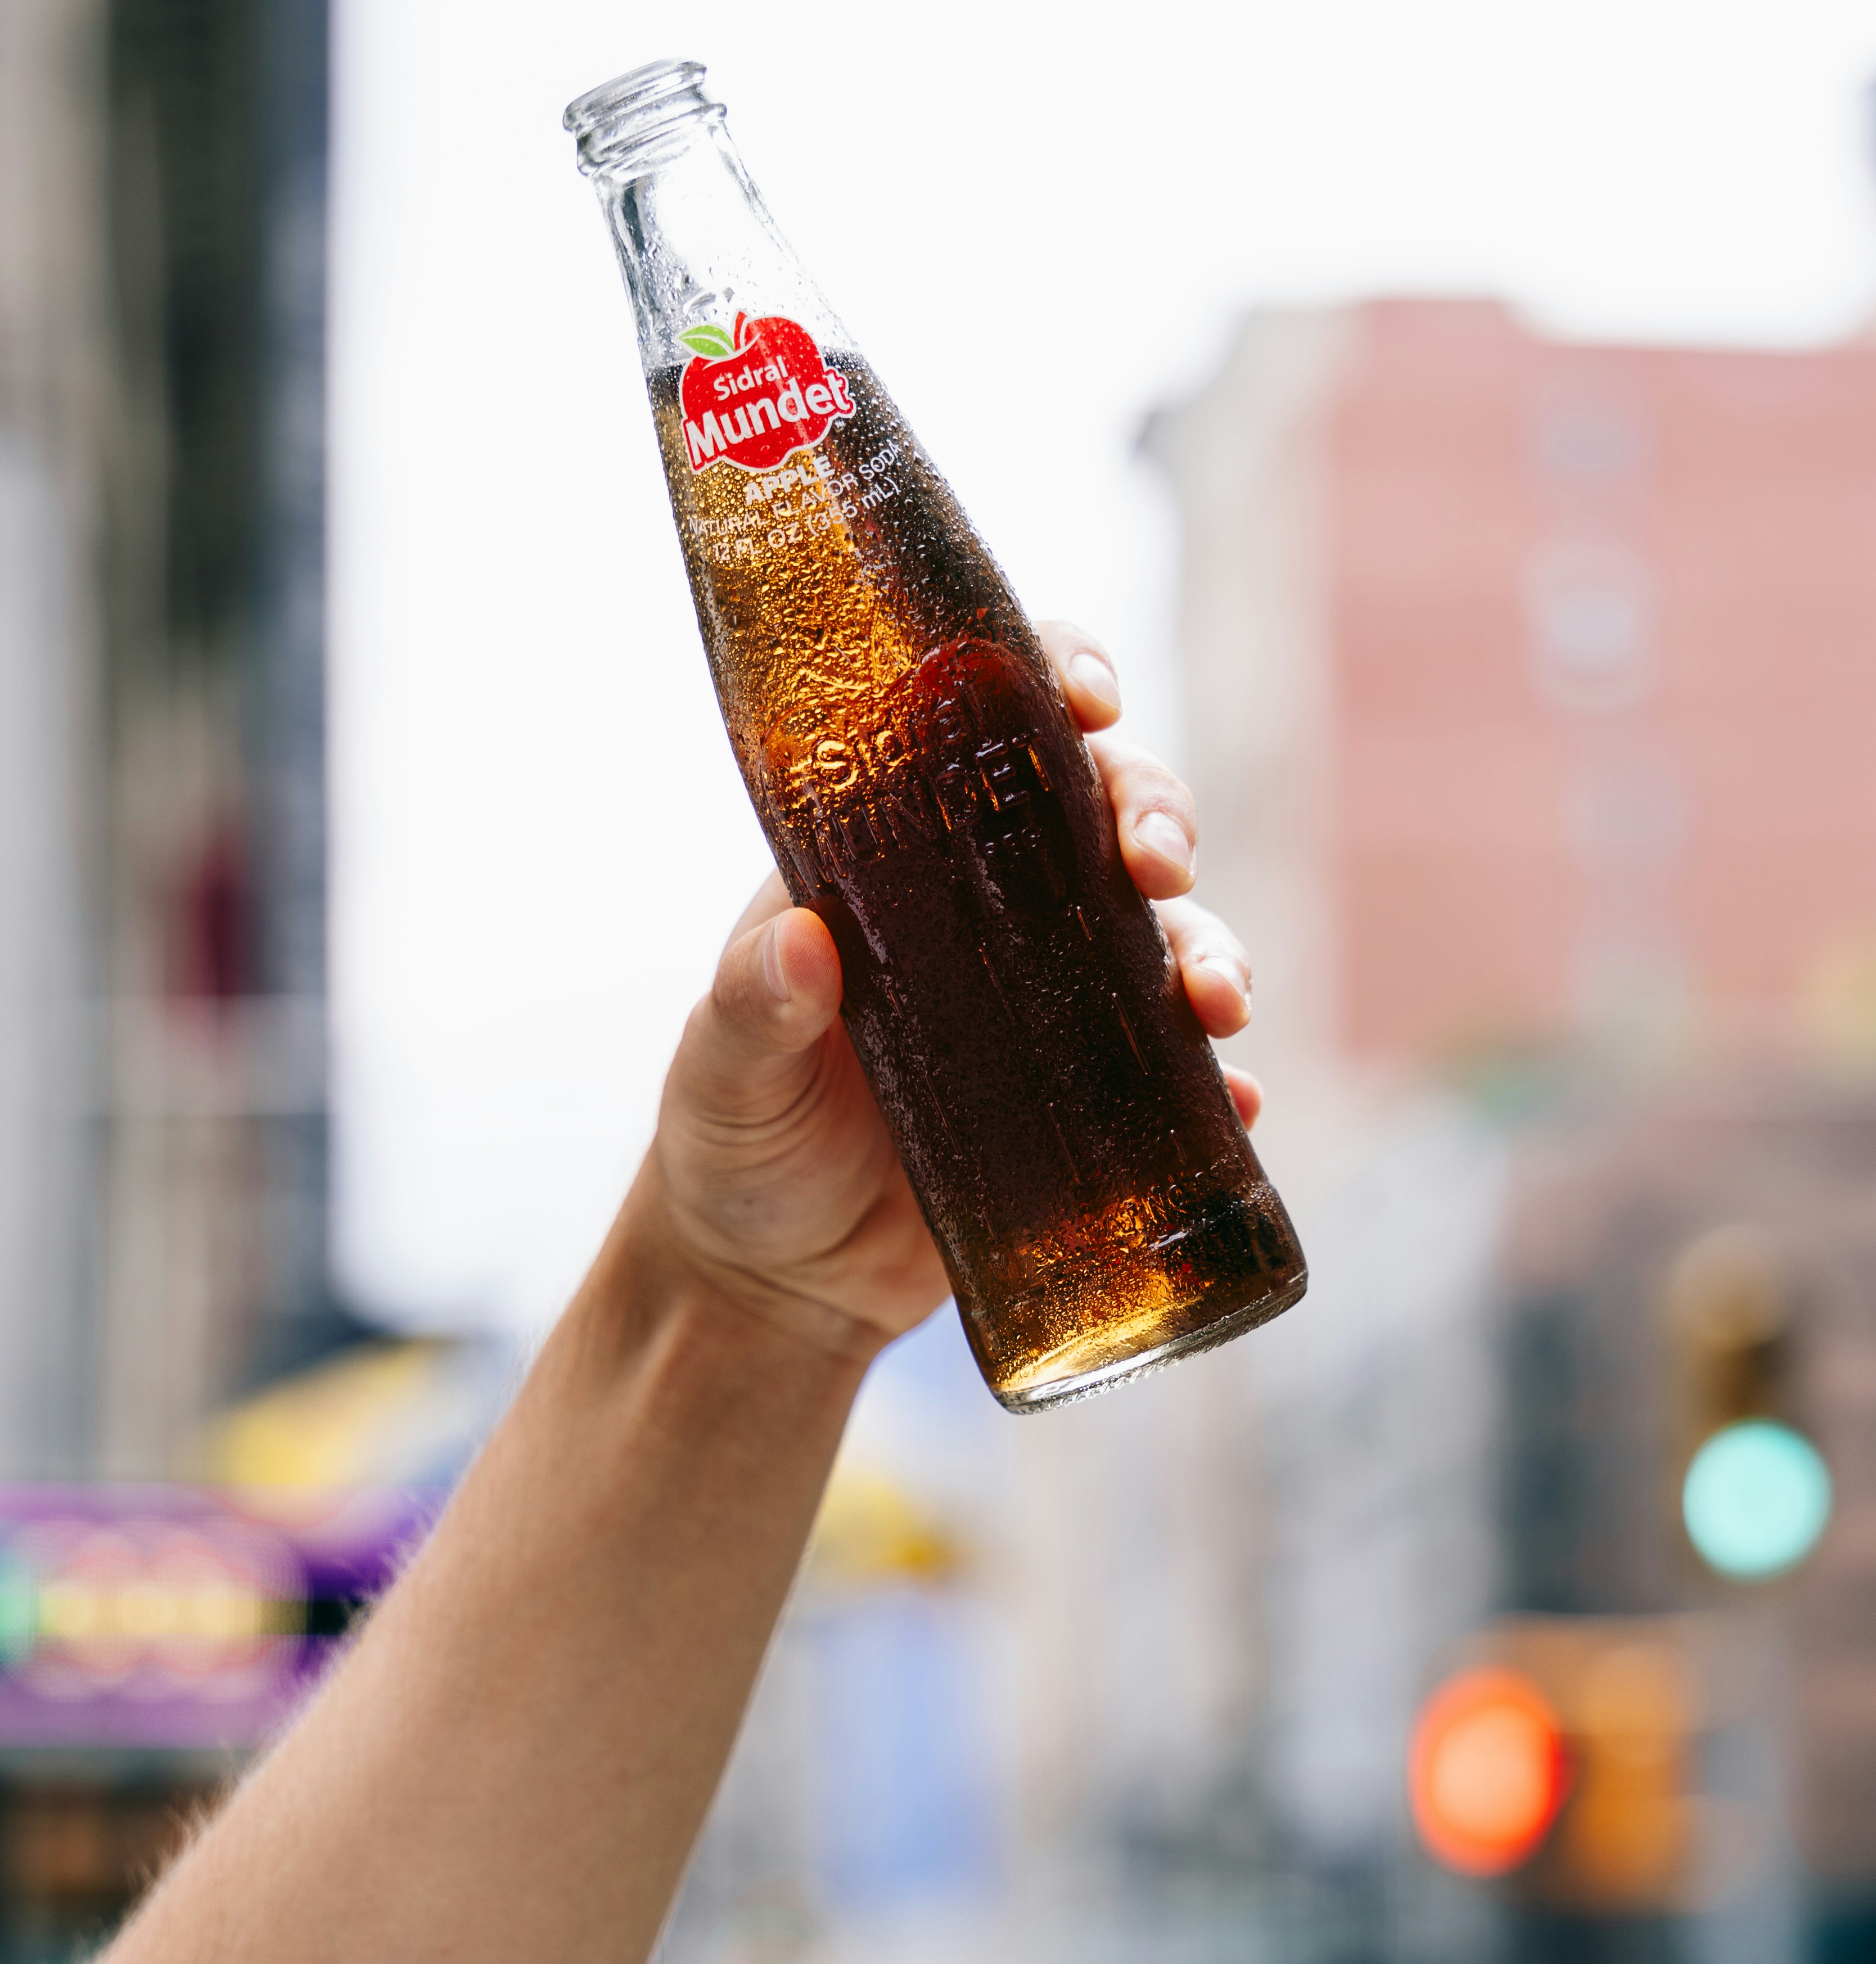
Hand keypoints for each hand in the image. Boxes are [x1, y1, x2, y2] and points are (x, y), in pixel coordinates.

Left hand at [646, 620, 1259, 1359]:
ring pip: (1168, 937)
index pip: (990, 728)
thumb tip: (798, 947)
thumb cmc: (733, 1143)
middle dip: (1158, 817)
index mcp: (902, 860)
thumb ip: (750, 1007)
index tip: (1089, 699)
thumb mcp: (723, 1071)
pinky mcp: (1093, 1102)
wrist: (772, 1280)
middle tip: (1158, 864)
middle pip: (1107, 815)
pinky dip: (1223, 1085)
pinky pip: (1184, 1078)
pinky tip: (1241, 1103)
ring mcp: (1055, 1003)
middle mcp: (995, 911)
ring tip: (1218, 1004)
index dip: (1054, 683)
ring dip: (1214, 949)